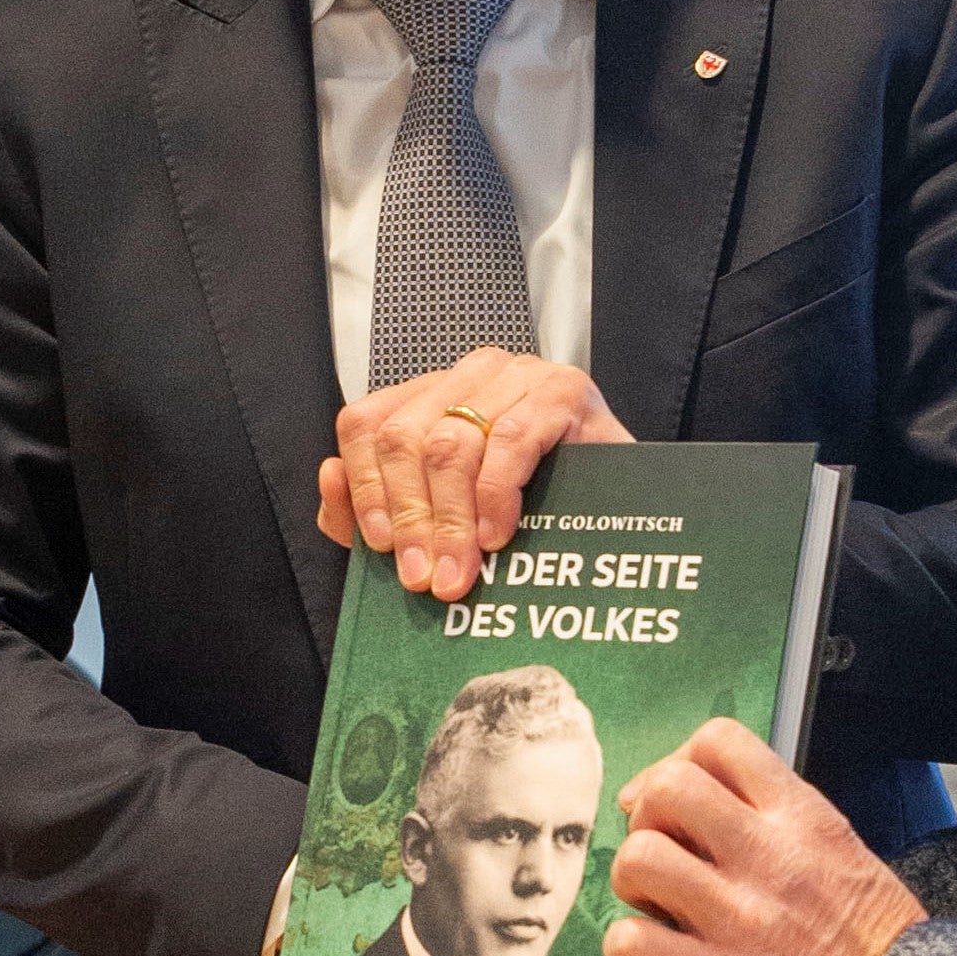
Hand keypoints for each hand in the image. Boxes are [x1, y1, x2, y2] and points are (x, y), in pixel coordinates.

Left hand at [318, 350, 632, 602]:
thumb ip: (375, 507)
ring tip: (460, 574)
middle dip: (411, 518)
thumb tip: (329, 479)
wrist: (627, 503)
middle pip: (405, 437)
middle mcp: (468, 375)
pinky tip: (499, 537)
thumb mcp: (446, 515)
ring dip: (451, 520)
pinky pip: (512, 439)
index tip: (380, 548)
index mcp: (430, 396)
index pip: (366, 424)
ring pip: (452, 441)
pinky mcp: (564, 389)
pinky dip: (496, 495)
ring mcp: (517, 375)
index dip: (365, 487)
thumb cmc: (532, 509)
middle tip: (424, 580)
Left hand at [605, 720, 927, 955]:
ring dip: (632, 880)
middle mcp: (768, 857)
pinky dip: (626, 948)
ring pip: (638, 857)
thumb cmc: (877, 941)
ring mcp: (738, 918)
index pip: (719, 740)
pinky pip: (630, 943)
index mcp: (802, 818)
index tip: (677, 802)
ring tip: (656, 904)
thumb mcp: (841, 850)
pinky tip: (652, 955)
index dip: (679, 761)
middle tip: (661, 852)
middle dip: (646, 815)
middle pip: (667, 787)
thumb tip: (705, 806)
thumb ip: (779, 819)